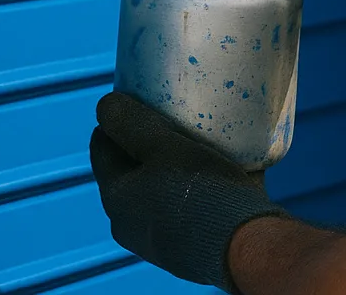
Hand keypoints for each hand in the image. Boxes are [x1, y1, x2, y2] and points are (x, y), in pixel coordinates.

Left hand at [89, 91, 288, 291]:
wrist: (244, 246)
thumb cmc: (200, 191)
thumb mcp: (163, 146)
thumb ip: (130, 123)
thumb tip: (105, 105)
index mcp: (116, 197)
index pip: (102, 147)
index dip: (116, 119)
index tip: (137, 98)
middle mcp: (131, 223)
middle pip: (130, 169)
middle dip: (144, 142)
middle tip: (169, 116)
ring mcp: (159, 237)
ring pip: (158, 188)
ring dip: (170, 164)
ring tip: (195, 140)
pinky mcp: (188, 245)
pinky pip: (184, 203)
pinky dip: (192, 184)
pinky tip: (216, 169)